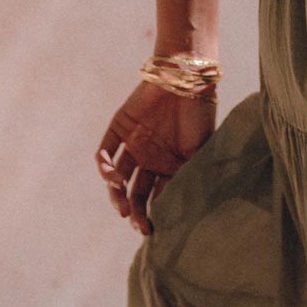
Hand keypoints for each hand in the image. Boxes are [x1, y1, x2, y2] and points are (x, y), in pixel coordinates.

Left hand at [96, 78, 217, 235]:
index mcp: (169, 165)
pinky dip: (104, 167)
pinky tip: (112, 177)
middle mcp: (149, 158)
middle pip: (135, 191)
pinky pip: (105, 152)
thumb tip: (188, 213)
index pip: (156, 197)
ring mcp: (133, 144)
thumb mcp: (201, 151)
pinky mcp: (119, 128)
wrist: (186, 78)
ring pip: (117, 177)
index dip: (152, 214)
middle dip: (134, 210)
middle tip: (136, 223)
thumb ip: (191, 177)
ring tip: (122, 206)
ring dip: (116, 193)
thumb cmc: (199, 114)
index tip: (151, 229)